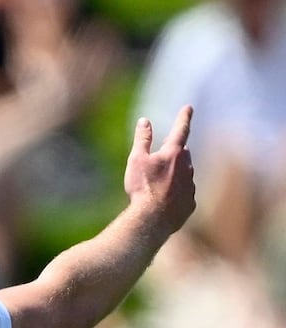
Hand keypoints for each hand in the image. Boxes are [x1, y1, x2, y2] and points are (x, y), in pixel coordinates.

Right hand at [124, 105, 195, 237]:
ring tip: (163, 181)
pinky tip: (165, 202)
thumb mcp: (136, 160)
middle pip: (184, 154)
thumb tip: (144, 121)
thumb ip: (142, 140)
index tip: (188, 108)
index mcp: (174, 154)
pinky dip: (177, 194)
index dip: (184, 118)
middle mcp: (187, 168)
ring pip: (186, 175)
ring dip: (177, 174)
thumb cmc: (142, 188)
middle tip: (170, 150)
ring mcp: (190, 187)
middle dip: (178, 151)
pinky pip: (185, 195)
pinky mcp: (189, 204)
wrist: (151, 219)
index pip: (181, 130)